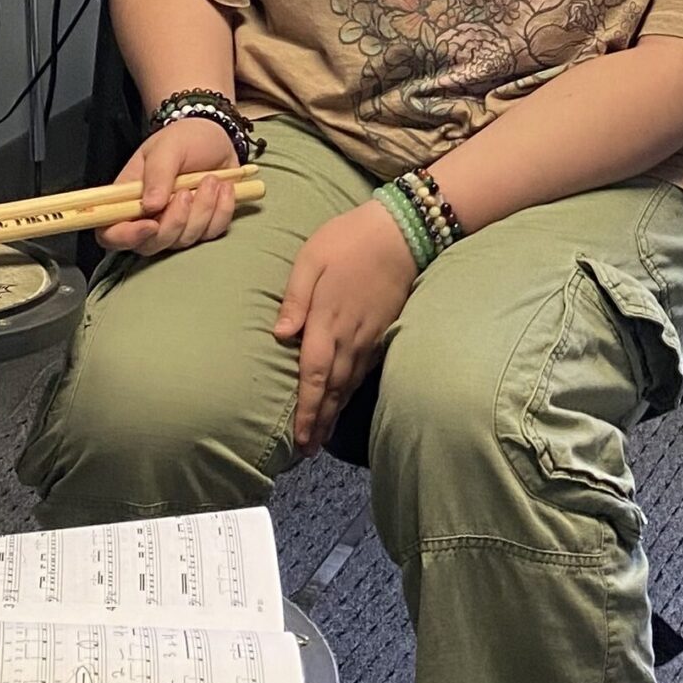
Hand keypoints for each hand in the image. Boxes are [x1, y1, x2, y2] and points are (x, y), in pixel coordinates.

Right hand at [95, 118, 243, 254]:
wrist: (215, 138)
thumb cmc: (183, 140)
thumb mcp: (168, 147)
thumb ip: (157, 174)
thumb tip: (150, 206)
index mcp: (127, 199)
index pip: (111, 233)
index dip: (127, 237)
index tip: (151, 224)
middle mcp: (148, 218)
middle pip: (151, 245)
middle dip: (174, 222)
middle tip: (186, 192)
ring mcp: (177, 225)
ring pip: (184, 240)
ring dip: (202, 209)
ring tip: (211, 179)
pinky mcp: (203, 226)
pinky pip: (212, 232)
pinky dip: (222, 210)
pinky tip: (224, 188)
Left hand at [274, 201, 417, 455]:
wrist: (402, 232)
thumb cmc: (348, 240)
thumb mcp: (310, 260)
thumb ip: (294, 299)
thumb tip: (280, 335)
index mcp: (327, 321)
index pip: (313, 376)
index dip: (307, 410)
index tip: (300, 438)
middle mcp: (350, 337)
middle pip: (332, 390)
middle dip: (319, 422)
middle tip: (306, 450)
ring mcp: (369, 336)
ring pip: (349, 385)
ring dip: (335, 412)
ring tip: (322, 436)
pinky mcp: (382, 330)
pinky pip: (363, 371)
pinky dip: (351, 392)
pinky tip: (344, 400)